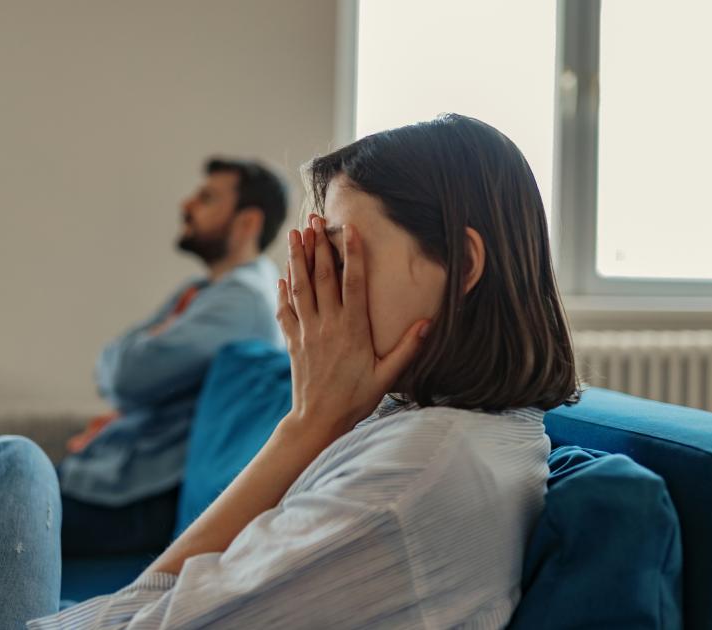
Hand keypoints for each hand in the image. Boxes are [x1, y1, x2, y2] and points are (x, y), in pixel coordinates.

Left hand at [276, 216, 429, 441]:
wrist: (318, 421)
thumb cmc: (356, 399)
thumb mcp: (387, 376)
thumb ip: (407, 348)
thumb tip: (428, 322)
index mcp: (353, 329)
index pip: (353, 283)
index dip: (352, 253)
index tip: (349, 229)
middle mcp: (327, 325)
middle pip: (322, 277)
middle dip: (318, 245)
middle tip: (314, 219)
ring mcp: (307, 331)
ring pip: (300, 287)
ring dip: (297, 258)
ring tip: (295, 233)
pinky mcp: (293, 342)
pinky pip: (285, 310)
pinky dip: (283, 290)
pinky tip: (283, 275)